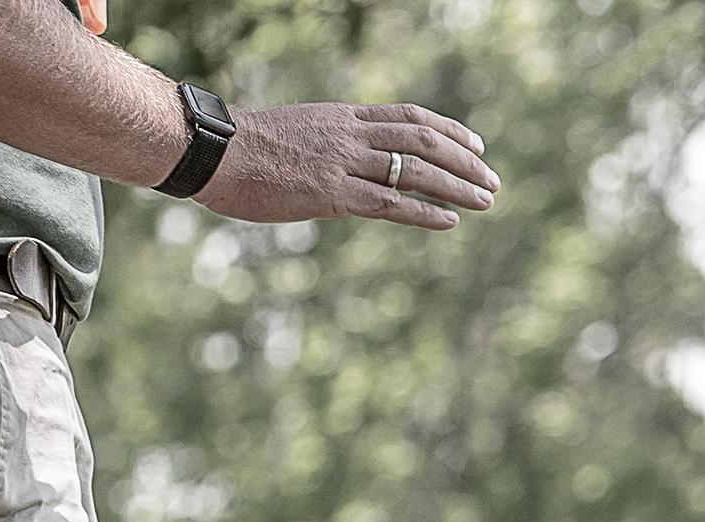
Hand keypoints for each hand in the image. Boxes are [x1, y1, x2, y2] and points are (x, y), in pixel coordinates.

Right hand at [197, 102, 499, 229]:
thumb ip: (327, 148)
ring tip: (485, 201)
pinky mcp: (333, 194)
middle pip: (421, 140)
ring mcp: (343, 163)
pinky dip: (424, 212)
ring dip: (455, 186)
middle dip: (463, 161)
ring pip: (414, 169)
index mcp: (342, 117)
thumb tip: (343, 167)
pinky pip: (389, 203)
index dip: (447, 130)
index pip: (408, 116)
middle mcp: (350, 135)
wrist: (213, 151)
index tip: (475, 145)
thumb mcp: (295, 138)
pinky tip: (450, 221)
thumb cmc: (244, 150)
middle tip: (491, 180)